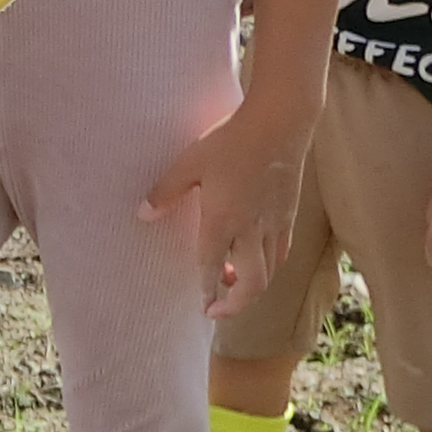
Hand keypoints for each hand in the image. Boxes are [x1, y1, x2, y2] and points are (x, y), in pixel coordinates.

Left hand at [141, 106, 308, 318]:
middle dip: (235, 304)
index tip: (202, 307)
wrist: (281, 123)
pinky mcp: (289, 215)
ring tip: (229, 281)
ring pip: (270, 272)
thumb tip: (143, 214)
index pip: (211, 267)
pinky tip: (253, 256)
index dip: (206, 291)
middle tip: (216, 307)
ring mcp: (275, 224)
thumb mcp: (189, 162)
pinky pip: (281, 252)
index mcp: (223, 220)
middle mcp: (252, 230)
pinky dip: (267, 265)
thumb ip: (166, 191)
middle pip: (252, 285)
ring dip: (251, 286)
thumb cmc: (231, 140)